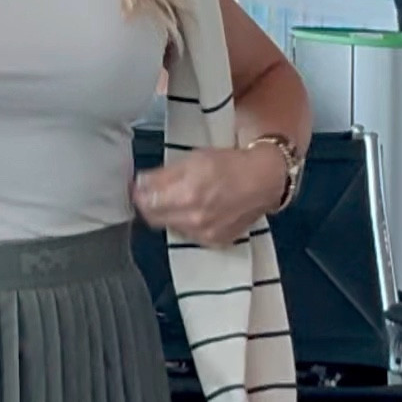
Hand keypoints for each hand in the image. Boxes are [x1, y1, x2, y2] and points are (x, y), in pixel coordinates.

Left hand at [132, 143, 291, 247]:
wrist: (263, 182)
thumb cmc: (229, 164)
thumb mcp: (193, 159)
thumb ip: (163, 175)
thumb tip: (139, 184)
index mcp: (188, 194)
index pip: (147, 202)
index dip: (139, 193)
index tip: (137, 186)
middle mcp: (194, 218)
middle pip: (153, 218)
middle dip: (149, 205)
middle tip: (151, 193)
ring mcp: (204, 233)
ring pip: (170, 227)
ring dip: (167, 214)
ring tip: (177, 199)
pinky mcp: (214, 242)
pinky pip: (188, 234)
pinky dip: (185, 223)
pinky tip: (193, 210)